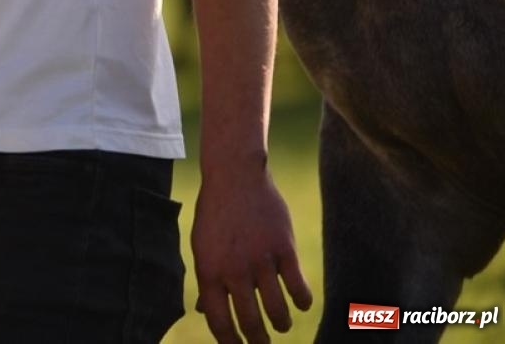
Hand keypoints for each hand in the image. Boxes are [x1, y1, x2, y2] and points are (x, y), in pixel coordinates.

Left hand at [192, 165, 312, 342]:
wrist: (234, 176)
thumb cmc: (216, 215)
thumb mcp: (202, 246)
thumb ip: (208, 281)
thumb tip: (207, 312)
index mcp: (208, 271)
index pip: (219, 322)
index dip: (230, 343)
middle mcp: (233, 270)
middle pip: (250, 322)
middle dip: (258, 341)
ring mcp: (260, 260)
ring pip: (278, 311)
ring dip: (281, 324)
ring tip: (280, 324)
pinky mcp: (285, 249)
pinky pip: (298, 288)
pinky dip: (302, 301)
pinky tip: (300, 302)